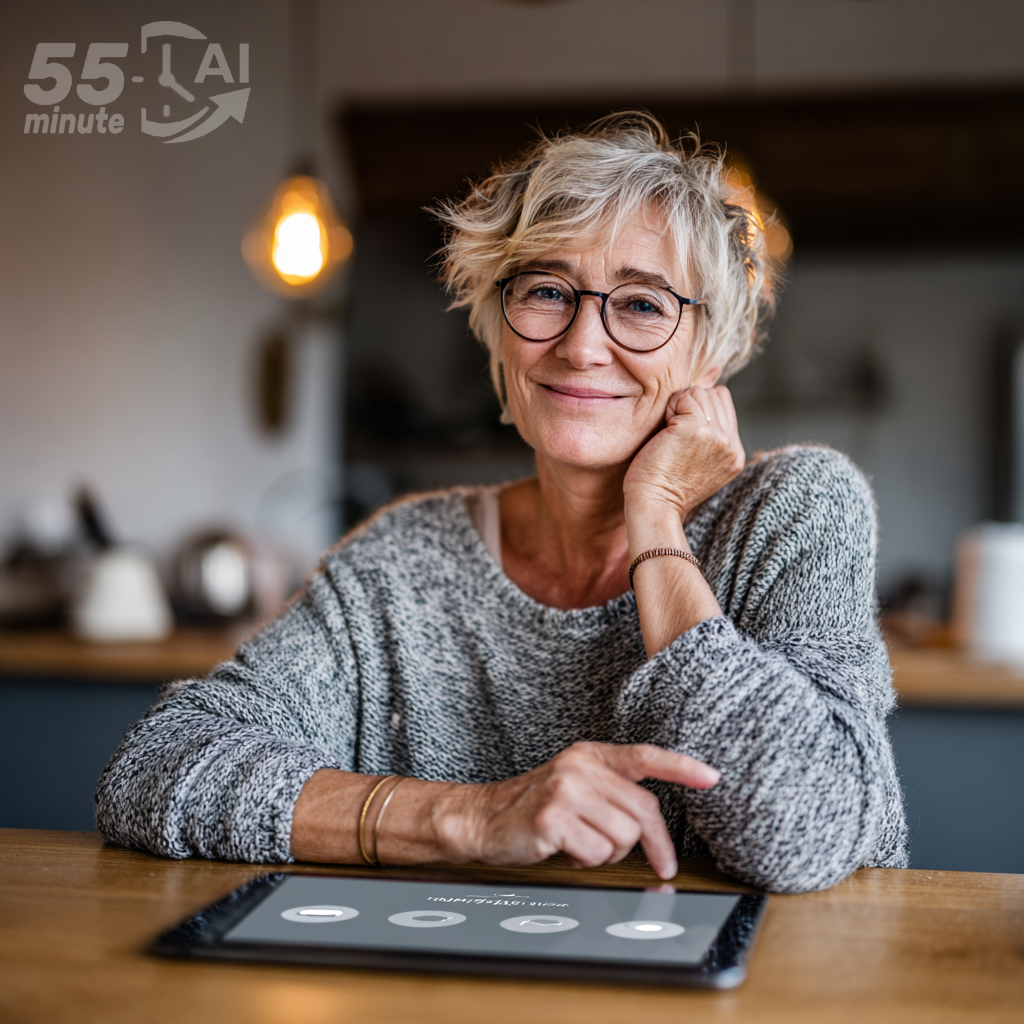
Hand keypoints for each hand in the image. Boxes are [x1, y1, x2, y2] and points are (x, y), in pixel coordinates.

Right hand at [443, 742, 719, 879]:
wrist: (482, 818)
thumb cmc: (535, 807)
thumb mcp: (575, 785)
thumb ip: (612, 791)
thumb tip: (654, 824)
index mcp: (590, 755)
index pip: (645, 756)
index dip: (681, 767)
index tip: (713, 777)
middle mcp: (580, 767)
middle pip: (643, 809)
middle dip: (654, 843)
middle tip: (661, 865)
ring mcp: (566, 790)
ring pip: (624, 835)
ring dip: (610, 852)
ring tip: (583, 844)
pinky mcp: (553, 818)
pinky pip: (597, 852)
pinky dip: (587, 861)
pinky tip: (565, 850)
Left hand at [623, 386, 744, 519]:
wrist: (655, 506)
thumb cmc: (664, 487)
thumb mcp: (701, 465)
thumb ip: (710, 440)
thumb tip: (699, 406)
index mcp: (735, 453)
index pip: (724, 404)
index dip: (700, 408)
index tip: (682, 432)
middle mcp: (730, 444)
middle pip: (714, 395)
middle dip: (690, 405)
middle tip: (673, 433)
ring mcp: (716, 436)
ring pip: (700, 392)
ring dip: (678, 406)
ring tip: (669, 434)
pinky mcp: (696, 429)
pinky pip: (683, 398)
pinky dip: (668, 409)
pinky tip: (664, 433)